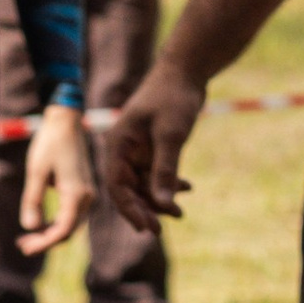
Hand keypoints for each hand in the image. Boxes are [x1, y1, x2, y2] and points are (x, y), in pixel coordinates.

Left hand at [15, 102, 93, 256]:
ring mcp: (86, 195)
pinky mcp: (82, 191)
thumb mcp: (36, 170)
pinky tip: (40, 225)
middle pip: (68, 232)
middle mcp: (86, 198)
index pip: (62, 231)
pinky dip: (56, 224)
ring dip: (50, 234)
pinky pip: (71, 215)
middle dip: (45, 242)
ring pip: (71, 225)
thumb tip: (29, 227)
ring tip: (26, 239)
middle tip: (21, 246)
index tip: (25, 247)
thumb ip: (32, 199)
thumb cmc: (50, 143)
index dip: (44, 243)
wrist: (66, 123)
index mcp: (76, 194)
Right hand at [107, 63, 206, 225]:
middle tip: (160, 229)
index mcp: (118, 144)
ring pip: (144, 183)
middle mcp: (124, 149)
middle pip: (128, 188)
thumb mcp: (170, 136)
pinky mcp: (153, 146)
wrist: (185, 73)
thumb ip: (165, 170)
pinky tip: (187, 189)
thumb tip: (162, 204)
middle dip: (144, 208)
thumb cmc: (172, 98)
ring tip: (180, 213)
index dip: (129, 208)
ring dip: (159, 199)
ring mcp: (138, 148)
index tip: (145, 227)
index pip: (116, 184)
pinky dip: (169, 183)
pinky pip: (156, 173)